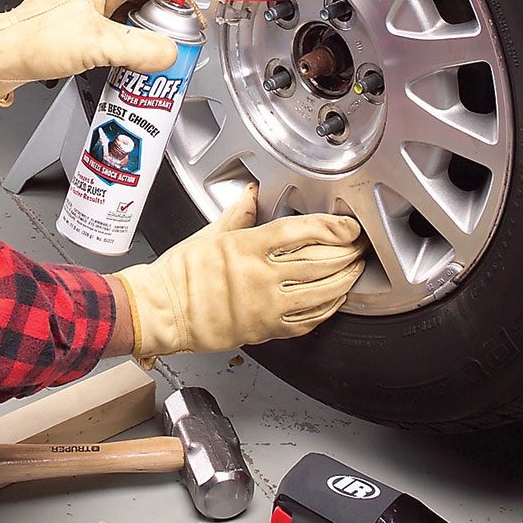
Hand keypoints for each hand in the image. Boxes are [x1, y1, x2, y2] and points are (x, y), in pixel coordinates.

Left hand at [0, 0, 220, 105]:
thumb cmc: (33, 41)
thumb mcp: (94, 45)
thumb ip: (137, 49)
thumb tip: (169, 54)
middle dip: (176, 6)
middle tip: (195, 25)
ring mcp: (89, 8)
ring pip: (135, 11)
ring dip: (156, 25)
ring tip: (174, 43)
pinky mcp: (82, 28)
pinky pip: (121, 27)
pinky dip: (138, 39)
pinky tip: (141, 57)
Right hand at [113, 185, 366, 363]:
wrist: (163, 311)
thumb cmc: (181, 273)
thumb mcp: (210, 233)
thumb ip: (239, 213)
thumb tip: (254, 192)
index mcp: (246, 247)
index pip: (298, 233)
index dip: (330, 228)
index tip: (348, 226)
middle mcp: (259, 277)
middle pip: (317, 263)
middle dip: (345, 254)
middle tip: (359, 247)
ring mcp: (264, 306)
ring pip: (318, 294)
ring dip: (343, 282)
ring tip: (354, 271)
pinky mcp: (264, 330)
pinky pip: (305, 322)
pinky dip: (326, 310)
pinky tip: (334, 301)